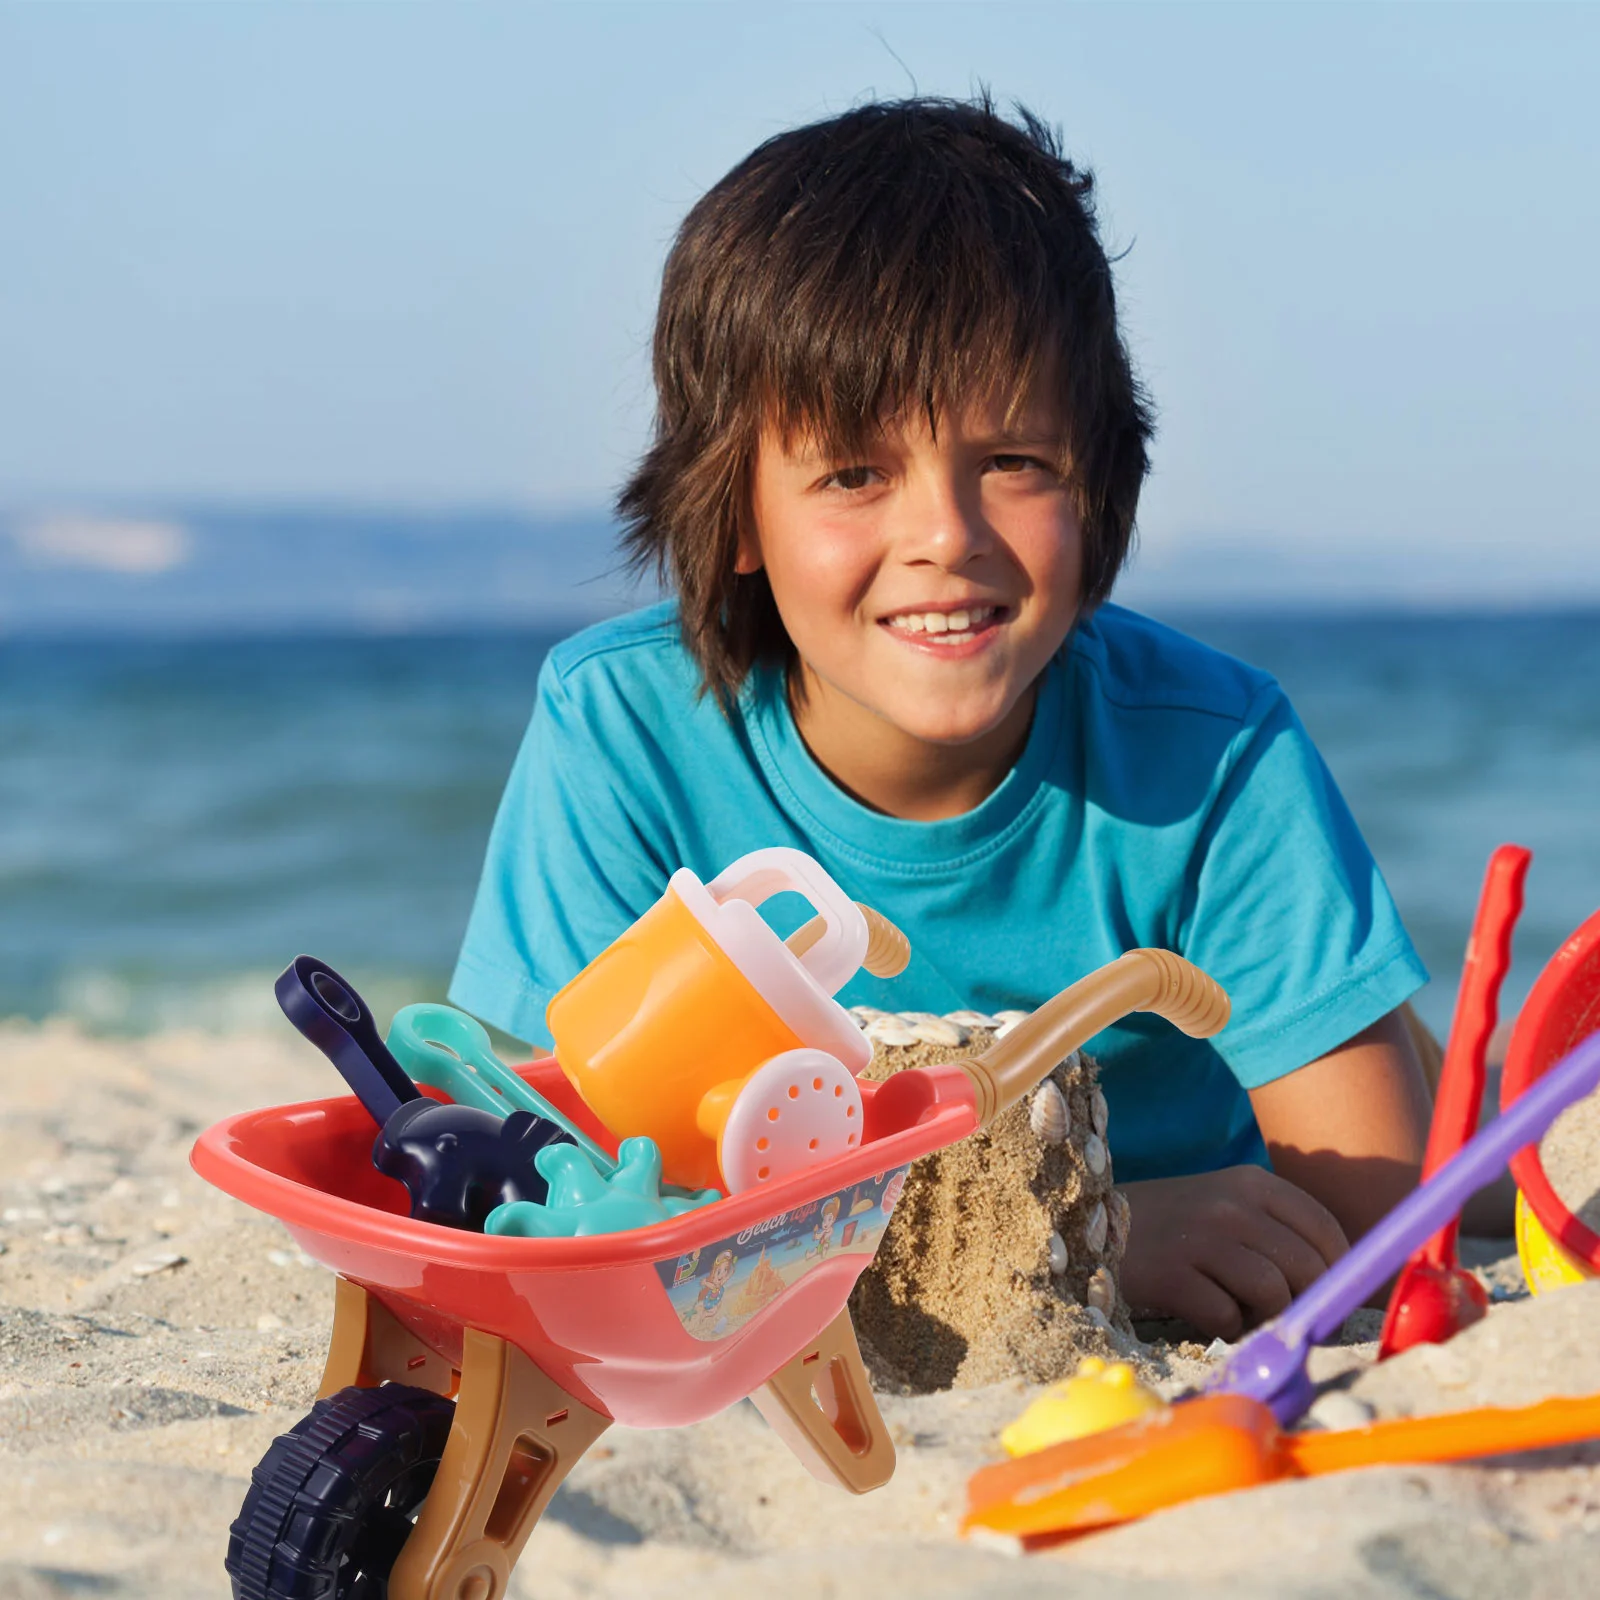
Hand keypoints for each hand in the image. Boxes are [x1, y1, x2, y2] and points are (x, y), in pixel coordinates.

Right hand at [1118, 1167, 1348, 1340]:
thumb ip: (1278, 1230)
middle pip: (1306, 1267)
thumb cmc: (1175, 1226)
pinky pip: (1227, 1317)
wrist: (1096, 1228)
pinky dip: (1225, 1327)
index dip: (1337, 1270)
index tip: (1327, 1294)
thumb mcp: (1227, 1205)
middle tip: (1289, 1319)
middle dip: (1307, 1303)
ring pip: (1273, 1293)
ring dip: (1264, 1317)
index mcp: (1251, 1183)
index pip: (1324, 1228)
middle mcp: (1231, 1205)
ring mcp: (1200, 1238)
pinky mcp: (1172, 1275)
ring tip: (1242, 1313)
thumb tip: (1340, 1282)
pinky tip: (1207, 1315)